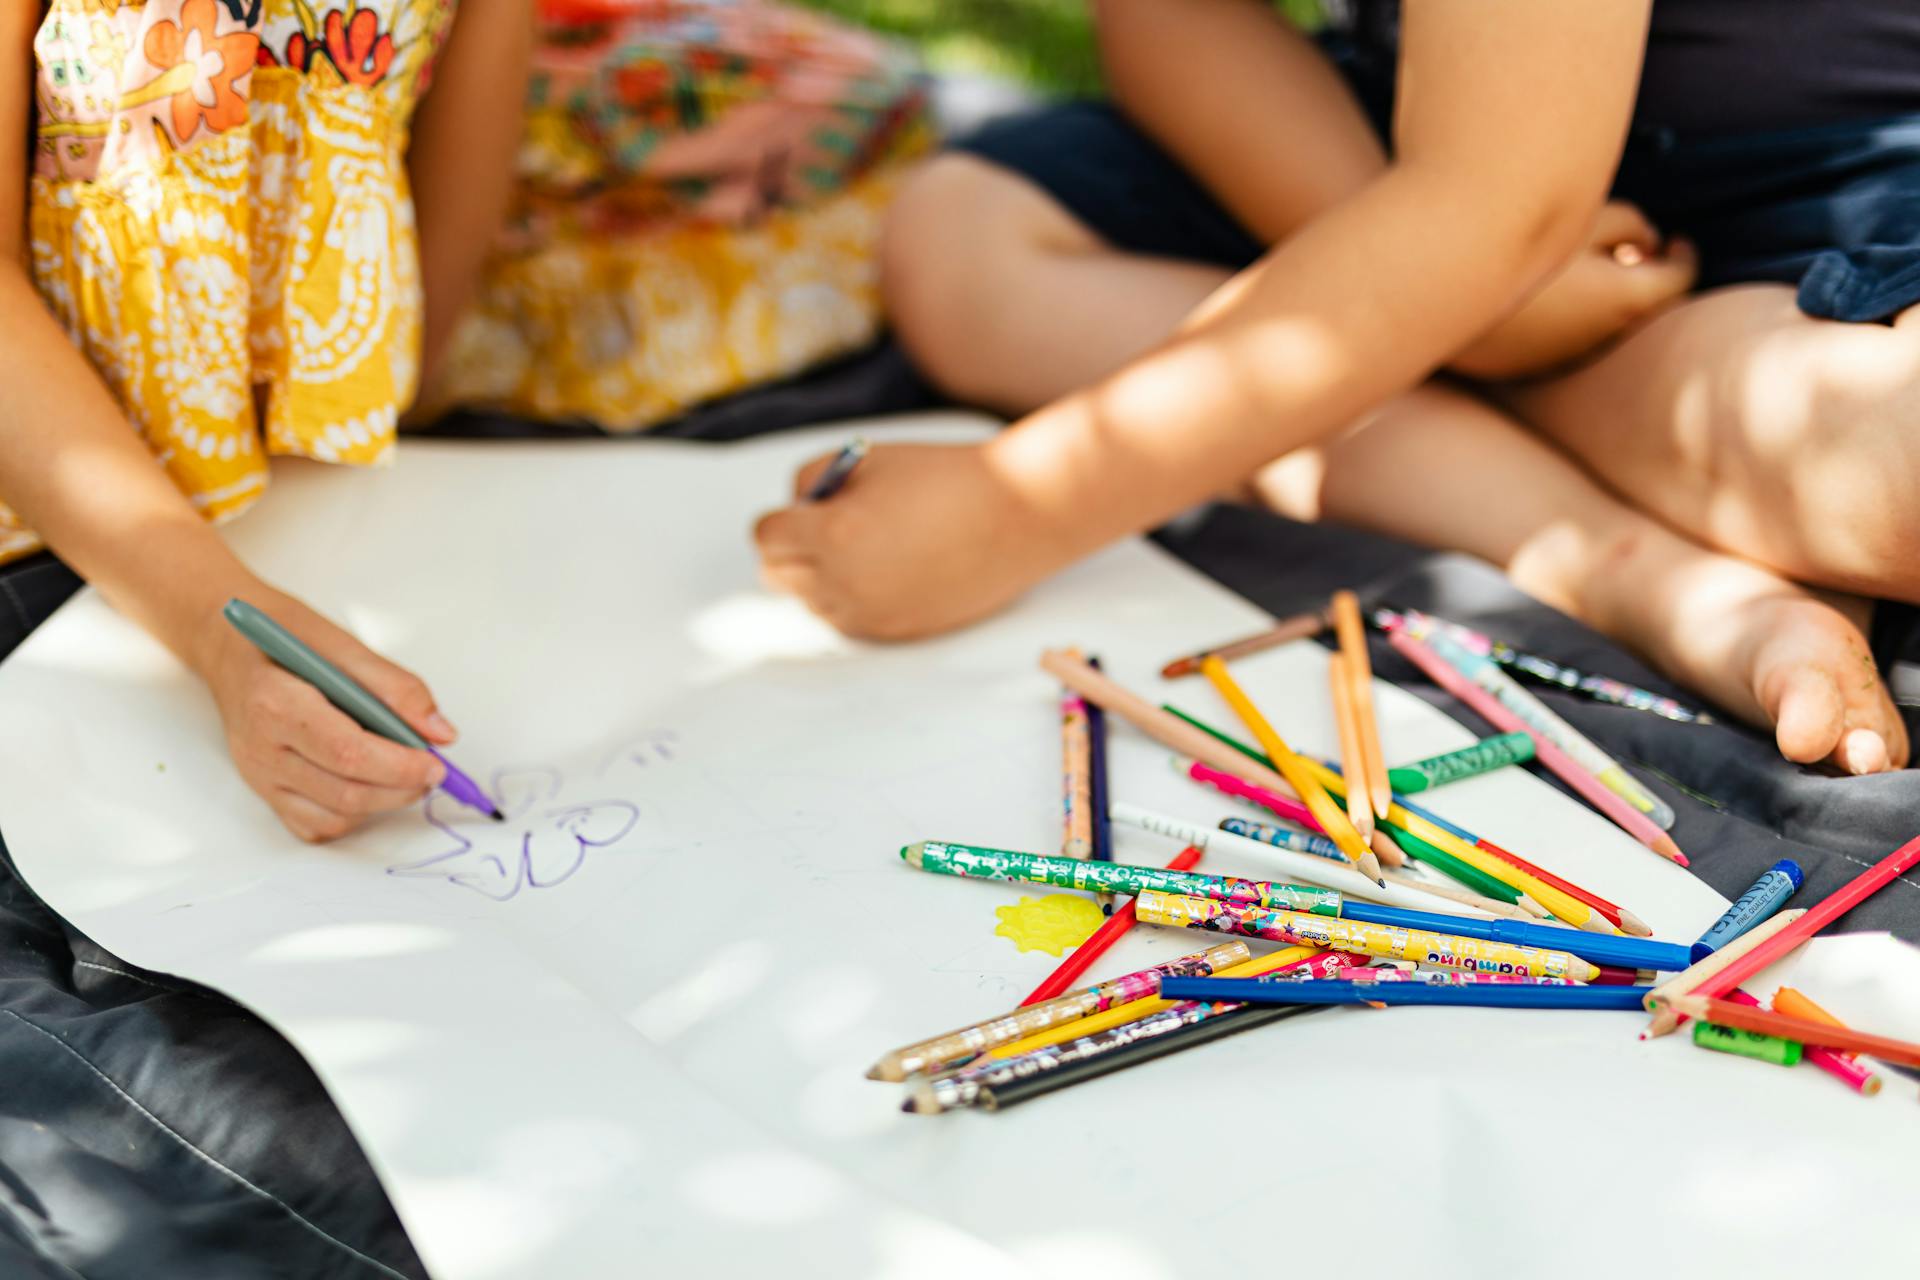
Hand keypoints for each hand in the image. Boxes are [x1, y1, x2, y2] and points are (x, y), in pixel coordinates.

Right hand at [193, 585, 454, 841]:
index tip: (437, 761)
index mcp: (276, 704)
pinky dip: (352, 814)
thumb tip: (441, 733)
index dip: (401, 765)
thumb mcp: (343, 643)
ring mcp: (259, 776)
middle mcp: (261, 748)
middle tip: (432, 770)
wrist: (227, 645)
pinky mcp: (264, 792)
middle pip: (345, 792)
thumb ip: (396, 688)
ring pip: (334, 816)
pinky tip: (367, 784)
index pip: (349, 754)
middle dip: (401, 788)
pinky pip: (315, 824)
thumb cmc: (284, 637)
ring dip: (382, 803)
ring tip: (404, 774)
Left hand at [753, 441, 1071, 640]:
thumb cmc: (944, 478)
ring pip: (812, 602)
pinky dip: (853, 597)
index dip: (780, 519)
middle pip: (779, 577)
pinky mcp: (897, 632)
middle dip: (791, 550)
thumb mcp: (867, 458)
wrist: (1016, 516)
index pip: (767, 538)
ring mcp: (871, 614)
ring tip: (862, 547)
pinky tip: (885, 569)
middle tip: (821, 528)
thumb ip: (812, 480)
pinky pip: (849, 620)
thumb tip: (794, 510)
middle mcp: (845, 583)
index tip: (800, 511)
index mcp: (834, 534)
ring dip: (820, 576)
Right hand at [1451, 202, 1698, 380]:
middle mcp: (1601, 339)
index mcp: (1625, 298)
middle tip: (1632, 252)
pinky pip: (1560, 343)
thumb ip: (1631, 224)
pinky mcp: (1524, 369)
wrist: (1436, 284)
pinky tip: (1538, 296)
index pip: (1680, 278)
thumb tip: (1649, 242)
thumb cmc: (1517, 238)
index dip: (1684, 255)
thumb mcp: (1584, 215)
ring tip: (1580, 271)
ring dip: (1603, 303)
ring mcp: (1560, 360)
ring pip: (1601, 328)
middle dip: (1644, 279)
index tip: (1678, 240)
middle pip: (1642, 309)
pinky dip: (1567, 321)